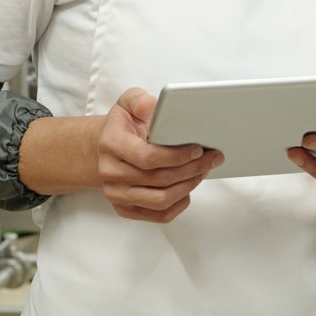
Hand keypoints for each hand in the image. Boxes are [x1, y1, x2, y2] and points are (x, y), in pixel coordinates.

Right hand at [95, 88, 222, 223]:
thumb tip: (151, 105)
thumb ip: (139, 100)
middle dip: (191, 169)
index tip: (198, 148)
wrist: (103, 150)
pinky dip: (179, 204)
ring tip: (203, 171)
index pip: (147, 157)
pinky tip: (188, 188)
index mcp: (111, 144)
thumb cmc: (123, 126)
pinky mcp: (126, 209)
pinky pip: (159, 215)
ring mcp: (117, 194)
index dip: (176, 156)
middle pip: (159, 179)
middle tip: (212, 158)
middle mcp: (110, 173)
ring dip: (188, 186)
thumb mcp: (127, 103)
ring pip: (161, 200)